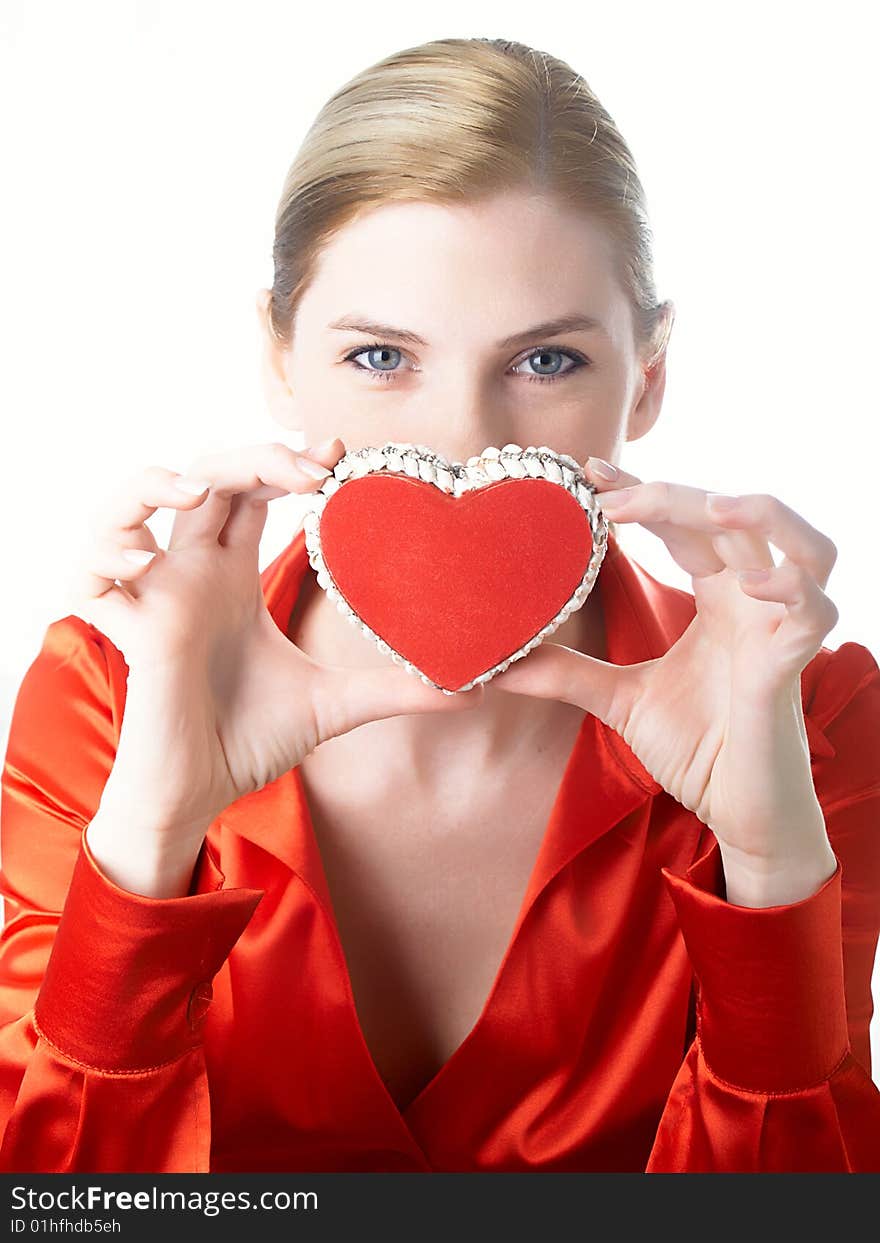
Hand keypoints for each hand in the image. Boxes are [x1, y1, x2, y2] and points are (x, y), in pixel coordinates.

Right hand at [71, 438, 484, 839]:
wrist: (202, 795)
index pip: (251, 488)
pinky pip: (90, 576)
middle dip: (253, 456)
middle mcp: (191, 572)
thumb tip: (469, 690)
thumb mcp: (334, 706)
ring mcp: (155, 596)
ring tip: (205, 490)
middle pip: (204, 476)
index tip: (338, 457)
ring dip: (156, 481)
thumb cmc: (249, 741)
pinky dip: (106, 552)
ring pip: (128, 504)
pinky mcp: (128, 632)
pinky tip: (146, 559)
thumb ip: (396, 691)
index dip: (284, 460)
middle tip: (311, 469)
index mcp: (233, 574)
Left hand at [490, 461, 840, 902]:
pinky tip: (753, 584)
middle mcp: (754, 602)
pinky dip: (793, 589)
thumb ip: (568, 673)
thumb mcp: (620, 701)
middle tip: (609, 493)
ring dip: (762, 516)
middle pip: (733, 520)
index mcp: (718, 598)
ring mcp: (780, 629)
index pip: (686, 523)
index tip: (589, 472)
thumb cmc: (698, 751)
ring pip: (804, 547)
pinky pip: (815, 612)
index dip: (643, 490)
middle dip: (673, 495)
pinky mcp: (793, 666)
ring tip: (710, 504)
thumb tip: (499, 662)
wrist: (735, 813)